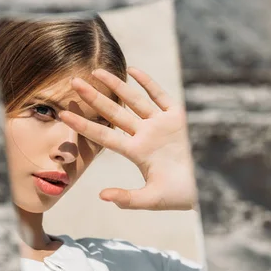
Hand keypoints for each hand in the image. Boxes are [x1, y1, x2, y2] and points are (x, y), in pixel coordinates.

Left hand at [59, 68, 196, 210]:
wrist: (206, 187)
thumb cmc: (179, 196)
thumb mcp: (151, 199)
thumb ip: (127, 199)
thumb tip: (102, 196)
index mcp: (137, 152)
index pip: (104, 136)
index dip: (84, 125)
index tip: (64, 115)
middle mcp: (145, 135)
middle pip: (114, 113)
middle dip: (94, 98)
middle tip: (73, 83)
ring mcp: (161, 124)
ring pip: (134, 100)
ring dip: (116, 85)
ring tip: (96, 71)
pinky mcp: (178, 117)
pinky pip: (160, 96)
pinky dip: (148, 83)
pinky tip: (133, 70)